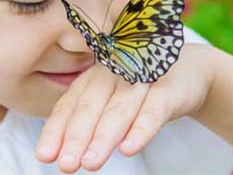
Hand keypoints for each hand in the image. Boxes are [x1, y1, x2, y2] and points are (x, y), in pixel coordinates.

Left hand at [35, 43, 215, 173]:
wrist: (187, 68)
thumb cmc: (137, 90)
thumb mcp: (108, 101)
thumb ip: (86, 122)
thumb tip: (61, 153)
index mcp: (91, 79)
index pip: (68, 106)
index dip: (56, 130)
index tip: (45, 155)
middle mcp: (111, 75)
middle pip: (90, 108)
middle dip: (76, 138)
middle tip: (66, 165)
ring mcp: (139, 79)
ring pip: (118, 111)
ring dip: (103, 138)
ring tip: (90, 163)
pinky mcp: (167, 88)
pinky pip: (153, 110)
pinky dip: (140, 129)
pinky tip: (128, 148)